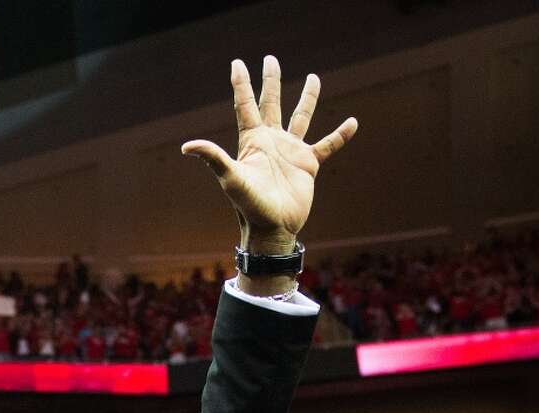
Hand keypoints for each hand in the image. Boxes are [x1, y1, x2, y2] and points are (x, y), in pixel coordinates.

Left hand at [182, 57, 356, 253]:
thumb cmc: (248, 205)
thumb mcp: (230, 179)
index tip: (237, 63)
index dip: (241, 84)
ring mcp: (290, 151)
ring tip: (313, 77)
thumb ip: (213, 158)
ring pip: (300, 117)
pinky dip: (339, 135)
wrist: (272, 228)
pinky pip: (327, 145)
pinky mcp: (308, 164)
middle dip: (270, 82)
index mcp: (252, 141)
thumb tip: (187, 146)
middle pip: (271, 104)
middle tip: (270, 59)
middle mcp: (271, 141)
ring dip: (308, 98)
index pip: (245, 105)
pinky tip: (352, 123)